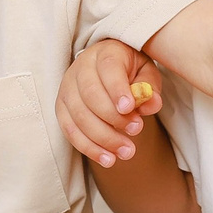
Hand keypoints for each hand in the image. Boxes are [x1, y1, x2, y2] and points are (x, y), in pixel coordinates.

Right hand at [55, 39, 161, 167]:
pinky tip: (108, 159)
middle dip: (113, 118)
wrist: (107, 71)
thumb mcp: (146, 74)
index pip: (108, 68)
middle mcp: (80, 68)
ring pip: (79, 116)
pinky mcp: (61, 108)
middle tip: (136, 131)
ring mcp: (67, 88)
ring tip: (126, 152)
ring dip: (103, 138)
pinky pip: (70, 131)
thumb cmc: (130, 72)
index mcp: (105, 53)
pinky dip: (89, 147)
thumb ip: (149, 88)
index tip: (129, 108)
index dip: (117, 89)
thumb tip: (151, 102)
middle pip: (91, 94)